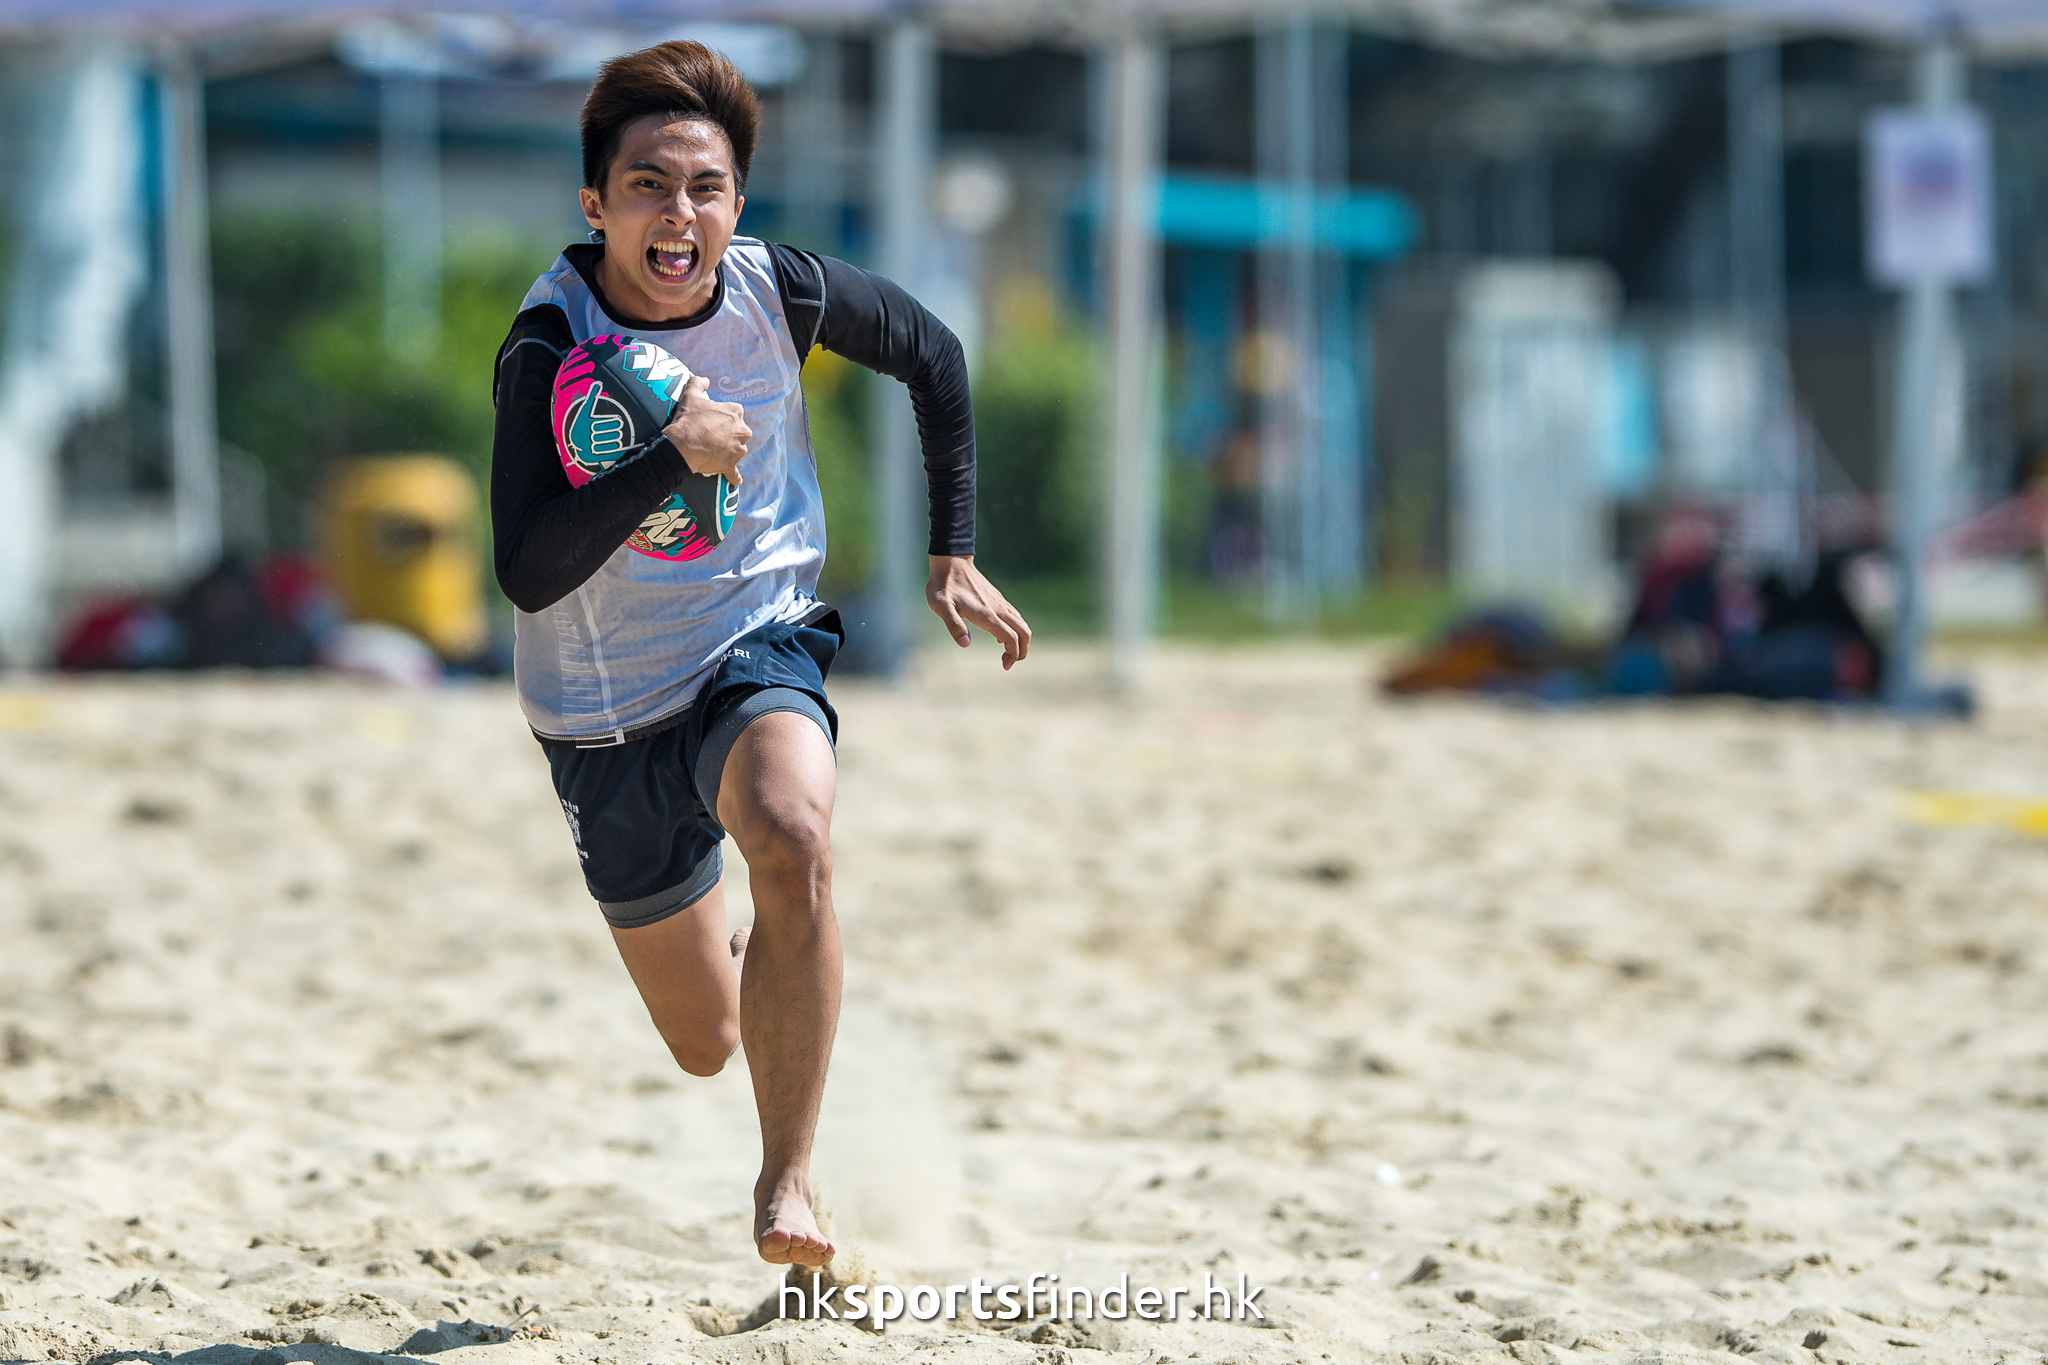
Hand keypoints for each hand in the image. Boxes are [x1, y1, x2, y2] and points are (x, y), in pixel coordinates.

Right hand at [662, 374, 749, 484]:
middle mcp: (742, 431)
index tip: (711, 420)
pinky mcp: (731, 465)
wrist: (681, 445)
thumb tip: (705, 380)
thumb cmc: (688, 419)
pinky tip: (734, 479)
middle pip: (739, 432)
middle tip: (712, 436)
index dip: (722, 417)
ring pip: (738, 450)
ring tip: (714, 452)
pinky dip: (734, 476)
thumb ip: (698, 382)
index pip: (734, 413)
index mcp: (736, 412)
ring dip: (730, 451)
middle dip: (729, 434)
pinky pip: (735, 473)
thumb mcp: (691, 394)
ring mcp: (738, 450)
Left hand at [926, 555, 1030, 669]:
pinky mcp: (997, 599)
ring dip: (1021, 641)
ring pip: (1021, 624)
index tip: (1004, 666)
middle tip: (1009, 662)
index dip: (1012, 654)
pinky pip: (1014, 617)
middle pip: (1024, 631)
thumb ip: (953, 625)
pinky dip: (1015, 630)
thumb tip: (966, 644)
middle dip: (1022, 650)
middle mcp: (998, 608)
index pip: (1011, 637)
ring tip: (1006, 653)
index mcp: (986, 614)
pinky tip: (1000, 636)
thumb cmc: (943, 586)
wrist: (951, 562)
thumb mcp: (941, 607)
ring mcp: (999, 602)